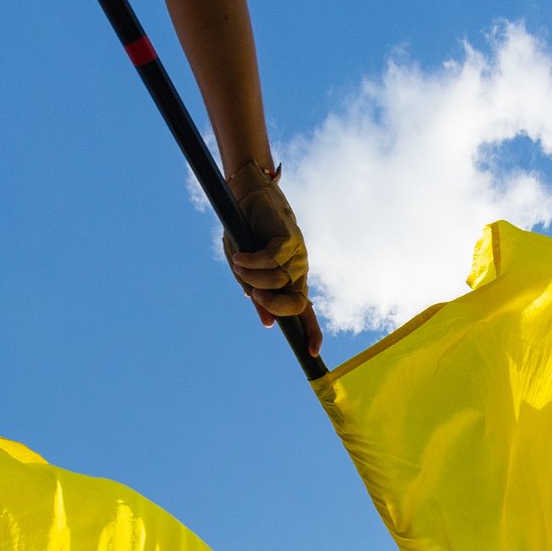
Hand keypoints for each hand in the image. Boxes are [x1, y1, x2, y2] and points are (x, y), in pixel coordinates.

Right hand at [223, 161, 320, 354]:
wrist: (247, 197)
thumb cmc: (247, 234)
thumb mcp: (247, 271)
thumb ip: (257, 296)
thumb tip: (268, 324)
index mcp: (291, 281)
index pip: (306, 311)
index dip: (312, 332)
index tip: (313, 353)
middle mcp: (298, 270)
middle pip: (296, 302)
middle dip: (274, 304)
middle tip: (253, 293)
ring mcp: (296, 254)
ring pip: (278, 280)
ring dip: (253, 276)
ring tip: (238, 261)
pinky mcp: (289, 238)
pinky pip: (271, 259)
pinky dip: (253, 261)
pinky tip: (240, 255)